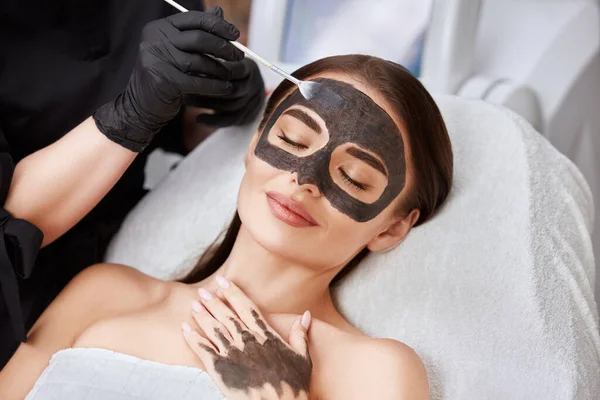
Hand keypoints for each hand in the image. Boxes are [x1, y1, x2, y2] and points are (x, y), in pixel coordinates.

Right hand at [93, 7, 242, 151]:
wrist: (141, 104)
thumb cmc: (165, 75)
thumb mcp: (179, 50)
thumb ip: (197, 31)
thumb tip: (219, 11)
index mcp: (159, 27)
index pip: (194, 19)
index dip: (218, 25)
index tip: (236, 34)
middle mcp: (155, 39)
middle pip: (199, 39)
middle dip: (223, 47)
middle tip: (239, 56)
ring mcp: (155, 59)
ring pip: (198, 62)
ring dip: (219, 69)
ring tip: (231, 74)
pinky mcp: (161, 80)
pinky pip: (195, 82)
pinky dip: (214, 86)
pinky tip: (226, 88)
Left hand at [182, 276, 311, 399]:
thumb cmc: (294, 385)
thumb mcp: (302, 357)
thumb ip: (300, 334)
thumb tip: (305, 315)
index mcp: (265, 335)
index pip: (246, 307)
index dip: (233, 293)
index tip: (223, 281)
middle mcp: (247, 340)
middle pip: (226, 315)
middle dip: (213, 301)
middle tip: (203, 291)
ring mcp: (232, 353)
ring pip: (213, 328)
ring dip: (202, 315)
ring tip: (194, 305)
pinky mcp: (220, 369)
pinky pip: (203, 350)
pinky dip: (193, 338)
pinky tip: (186, 329)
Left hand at [185, 57, 265, 127]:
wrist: (248, 86)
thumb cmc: (230, 69)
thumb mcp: (227, 59)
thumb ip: (214, 60)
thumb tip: (189, 59)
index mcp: (250, 68)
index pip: (234, 70)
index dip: (213, 71)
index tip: (192, 69)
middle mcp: (254, 86)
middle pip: (232, 90)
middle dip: (208, 89)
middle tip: (187, 85)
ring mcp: (252, 103)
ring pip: (229, 106)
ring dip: (206, 104)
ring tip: (187, 100)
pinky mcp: (246, 117)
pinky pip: (229, 121)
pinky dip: (212, 121)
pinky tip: (197, 118)